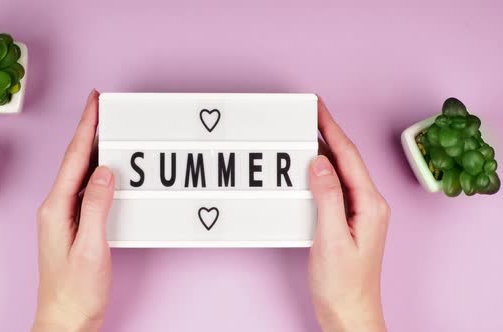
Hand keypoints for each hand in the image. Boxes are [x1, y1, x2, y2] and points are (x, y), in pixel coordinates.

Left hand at [32, 90, 113, 331]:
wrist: (67, 318)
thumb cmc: (76, 290)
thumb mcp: (91, 247)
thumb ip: (96, 206)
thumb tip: (105, 171)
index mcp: (56, 208)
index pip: (74, 158)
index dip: (85, 127)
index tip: (94, 103)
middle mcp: (55, 207)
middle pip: (74, 160)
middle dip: (88, 130)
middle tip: (102, 107)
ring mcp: (62, 215)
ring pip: (79, 172)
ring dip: (92, 148)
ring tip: (105, 128)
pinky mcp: (72, 223)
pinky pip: (84, 187)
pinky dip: (95, 170)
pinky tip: (105, 166)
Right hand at [308, 98, 389, 331]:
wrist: (348, 314)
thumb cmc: (343, 285)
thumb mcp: (331, 239)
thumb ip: (327, 198)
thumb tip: (320, 163)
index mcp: (370, 205)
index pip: (349, 156)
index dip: (332, 128)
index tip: (318, 108)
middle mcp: (369, 205)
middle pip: (347, 159)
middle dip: (328, 133)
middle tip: (309, 113)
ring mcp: (359, 213)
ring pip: (341, 171)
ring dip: (325, 150)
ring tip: (307, 133)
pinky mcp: (348, 221)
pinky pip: (334, 187)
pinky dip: (321, 171)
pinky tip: (310, 168)